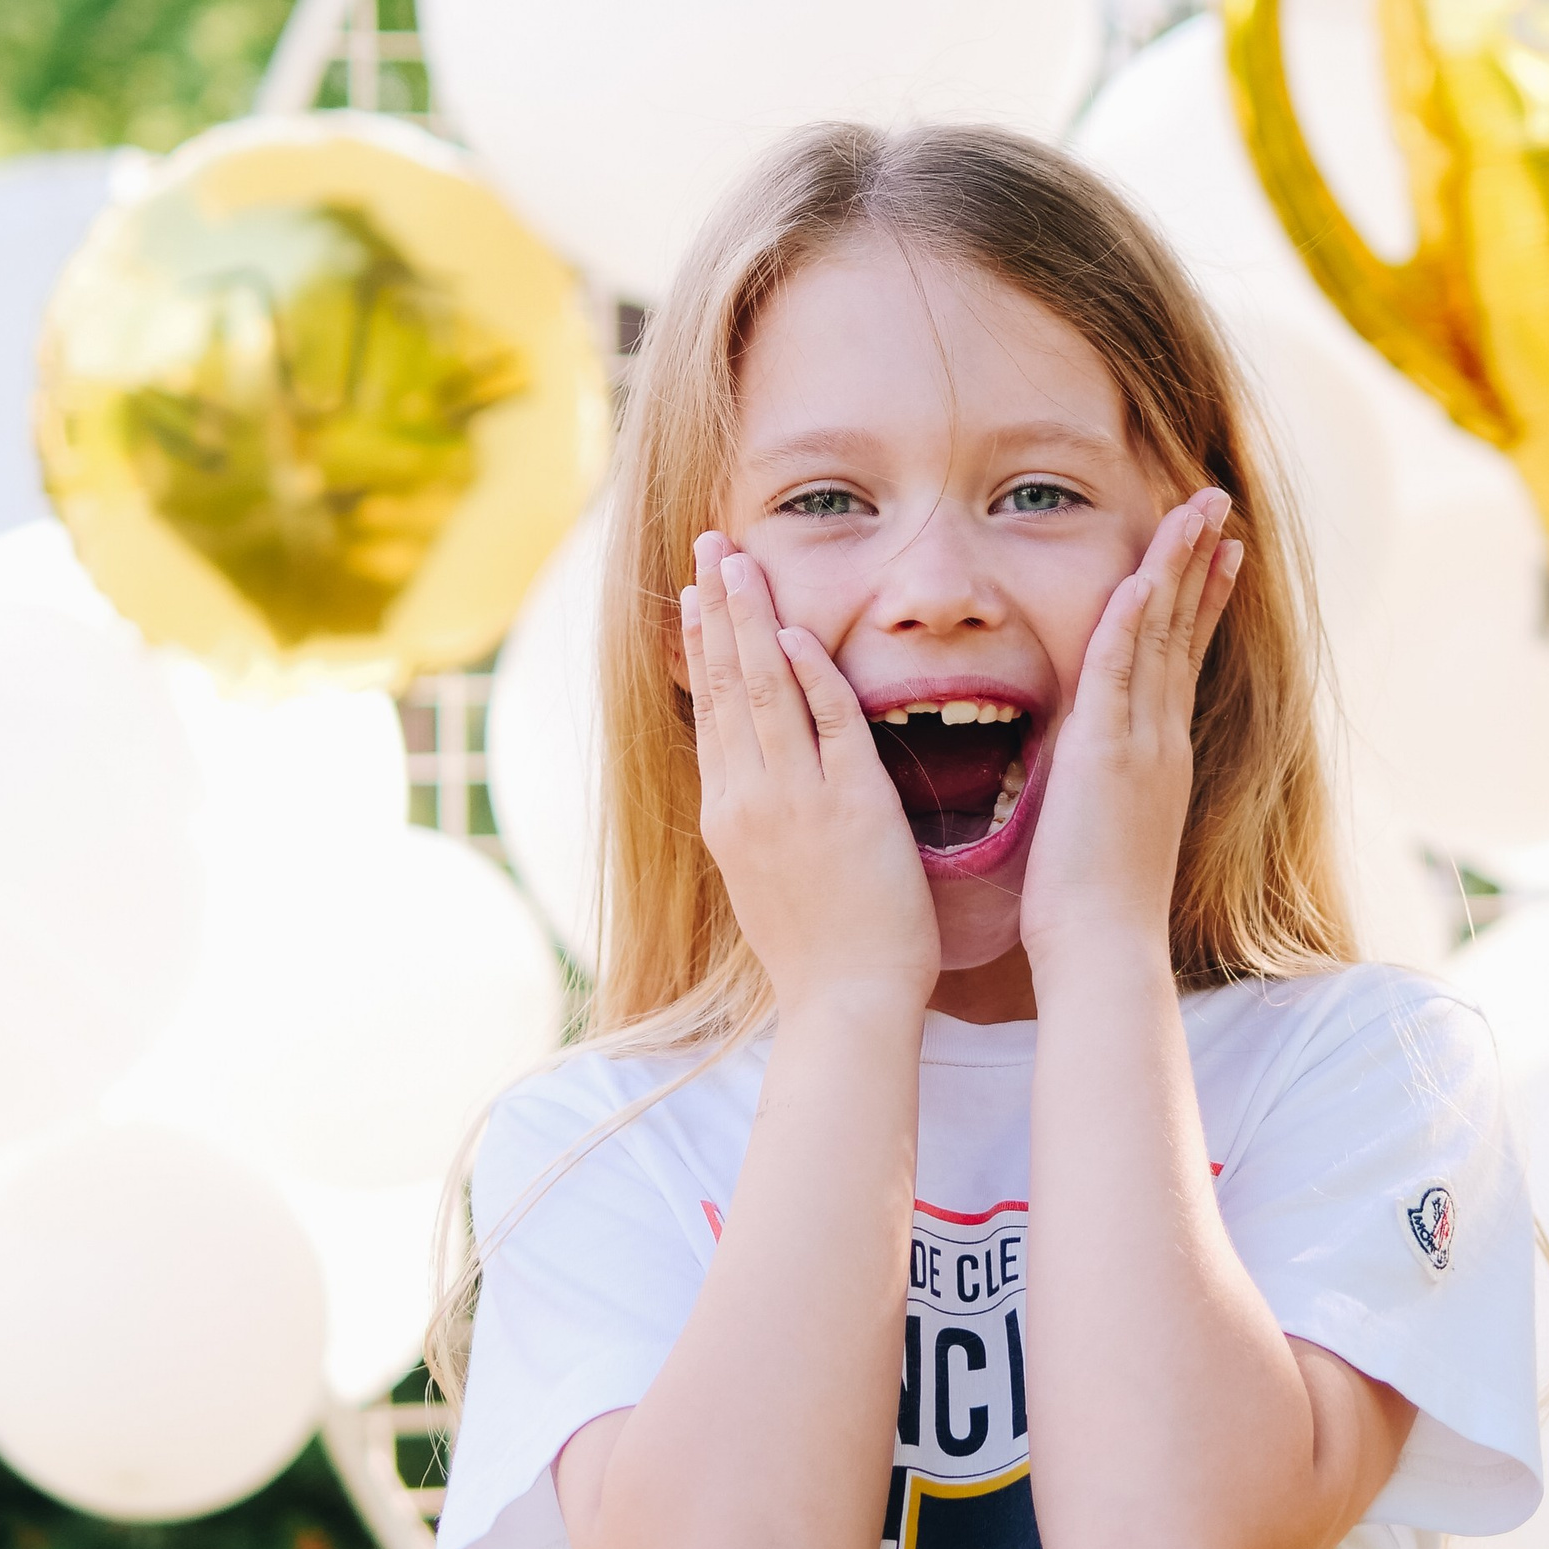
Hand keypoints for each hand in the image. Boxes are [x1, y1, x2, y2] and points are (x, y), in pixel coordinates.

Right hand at [679, 532, 938, 1019]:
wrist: (845, 1003)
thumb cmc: (818, 949)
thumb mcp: (764, 876)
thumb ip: (756, 819)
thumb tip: (750, 778)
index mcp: (727, 813)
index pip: (710, 709)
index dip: (703, 645)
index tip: (697, 593)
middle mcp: (749, 798)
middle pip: (727, 683)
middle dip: (718, 607)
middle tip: (710, 545)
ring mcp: (796, 801)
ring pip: (766, 690)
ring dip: (753, 620)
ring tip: (739, 562)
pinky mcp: (851, 807)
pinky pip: (830, 726)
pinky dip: (812, 676)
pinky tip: (797, 631)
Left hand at [1019, 491, 1242, 981]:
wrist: (1105, 949)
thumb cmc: (1096, 905)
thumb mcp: (1107, 826)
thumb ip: (1108, 783)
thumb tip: (1096, 764)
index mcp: (1163, 754)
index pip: (1185, 656)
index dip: (1203, 600)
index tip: (1220, 553)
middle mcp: (1163, 738)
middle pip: (1184, 629)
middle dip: (1201, 560)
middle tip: (1217, 503)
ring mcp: (1141, 743)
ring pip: (1162, 635)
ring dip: (1175, 567)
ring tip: (1195, 511)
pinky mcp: (1105, 754)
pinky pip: (1119, 672)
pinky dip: (1129, 622)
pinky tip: (1138, 577)